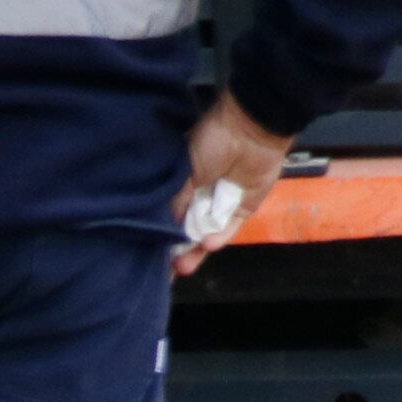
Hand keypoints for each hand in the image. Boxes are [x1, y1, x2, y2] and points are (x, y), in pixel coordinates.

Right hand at [173, 93, 290, 276]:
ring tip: (183, 267)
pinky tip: (207, 245)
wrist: (252, 130)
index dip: (163, 233)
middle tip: (167, 270)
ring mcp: (224, 202)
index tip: (149, 255)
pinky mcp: (246, 207)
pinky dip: (220, 237)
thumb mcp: (185, 171)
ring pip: (209, 233)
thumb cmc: (213, 143)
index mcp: (185, 182)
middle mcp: (203, 195)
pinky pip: (231, 227)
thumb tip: (165, 226)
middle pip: (189, 229)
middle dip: (178, 249)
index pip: (172, 214)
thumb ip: (176, 200)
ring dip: (196, 251)